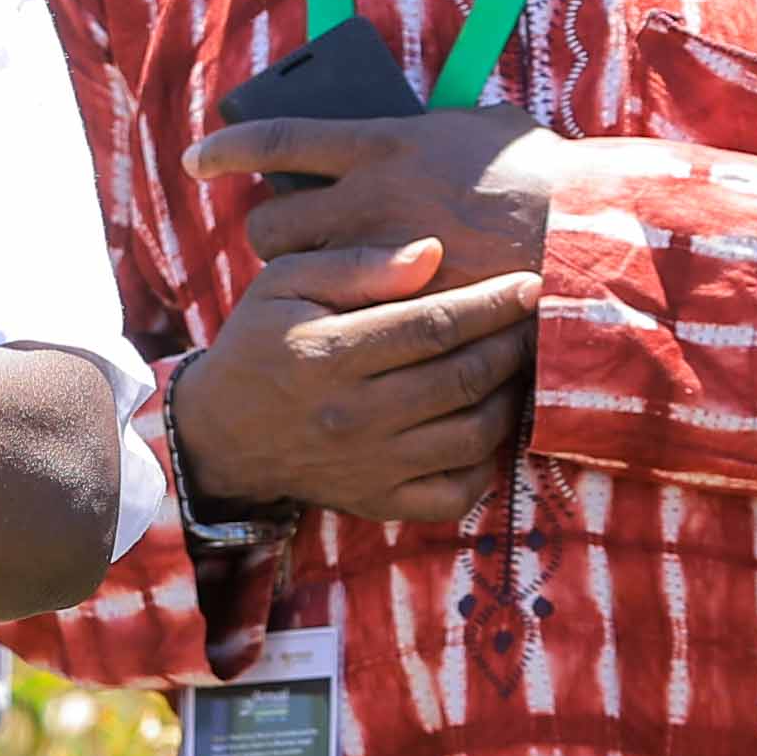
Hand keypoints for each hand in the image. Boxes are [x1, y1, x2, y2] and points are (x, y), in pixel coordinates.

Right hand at [170, 238, 542, 524]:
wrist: (222, 434)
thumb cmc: (261, 343)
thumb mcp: (286, 283)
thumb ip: (358, 265)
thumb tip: (433, 252)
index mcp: (330, 355)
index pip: (434, 326)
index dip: (492, 303)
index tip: (531, 284)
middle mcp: (354, 416)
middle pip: (463, 379)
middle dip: (512, 344)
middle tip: (534, 321)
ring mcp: (371, 467)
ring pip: (473, 435)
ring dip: (509, 397)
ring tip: (515, 367)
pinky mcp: (380, 503)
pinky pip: (457, 492)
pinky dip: (488, 462)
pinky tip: (487, 425)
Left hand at [197, 102, 593, 289]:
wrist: (587, 235)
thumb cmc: (544, 173)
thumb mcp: (484, 127)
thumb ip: (435, 132)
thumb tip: (418, 134)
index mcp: (383, 145)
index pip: (279, 139)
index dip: (230, 147)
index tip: (197, 158)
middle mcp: (367, 201)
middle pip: (272, 225)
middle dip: (271, 236)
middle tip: (291, 242)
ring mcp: (381, 262)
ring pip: (300, 279)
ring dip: (302, 281)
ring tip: (324, 286)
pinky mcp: (404, 308)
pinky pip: (348, 319)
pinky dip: (347, 323)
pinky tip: (352, 333)